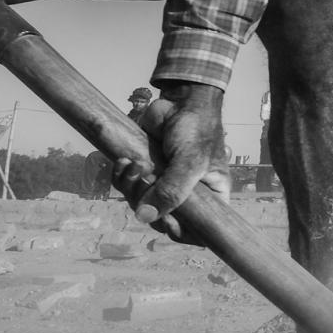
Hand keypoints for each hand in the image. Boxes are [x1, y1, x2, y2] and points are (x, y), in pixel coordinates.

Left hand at [129, 83, 230, 241]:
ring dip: (130, 187)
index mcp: (210, 197)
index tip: (166, 220)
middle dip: (146, 201)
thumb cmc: (196, 128)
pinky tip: (123, 161)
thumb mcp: (190, 162)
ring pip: (140, 203)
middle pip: (161, 218)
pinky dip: (122, 176)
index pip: (197, 230)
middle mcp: (187, 194)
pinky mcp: (146, 171)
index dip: (180, 231)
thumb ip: (171, 191)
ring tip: (133, 164)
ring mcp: (164, 184)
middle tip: (145, 179)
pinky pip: (128, 186)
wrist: (180, 100)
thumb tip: (144, 216)